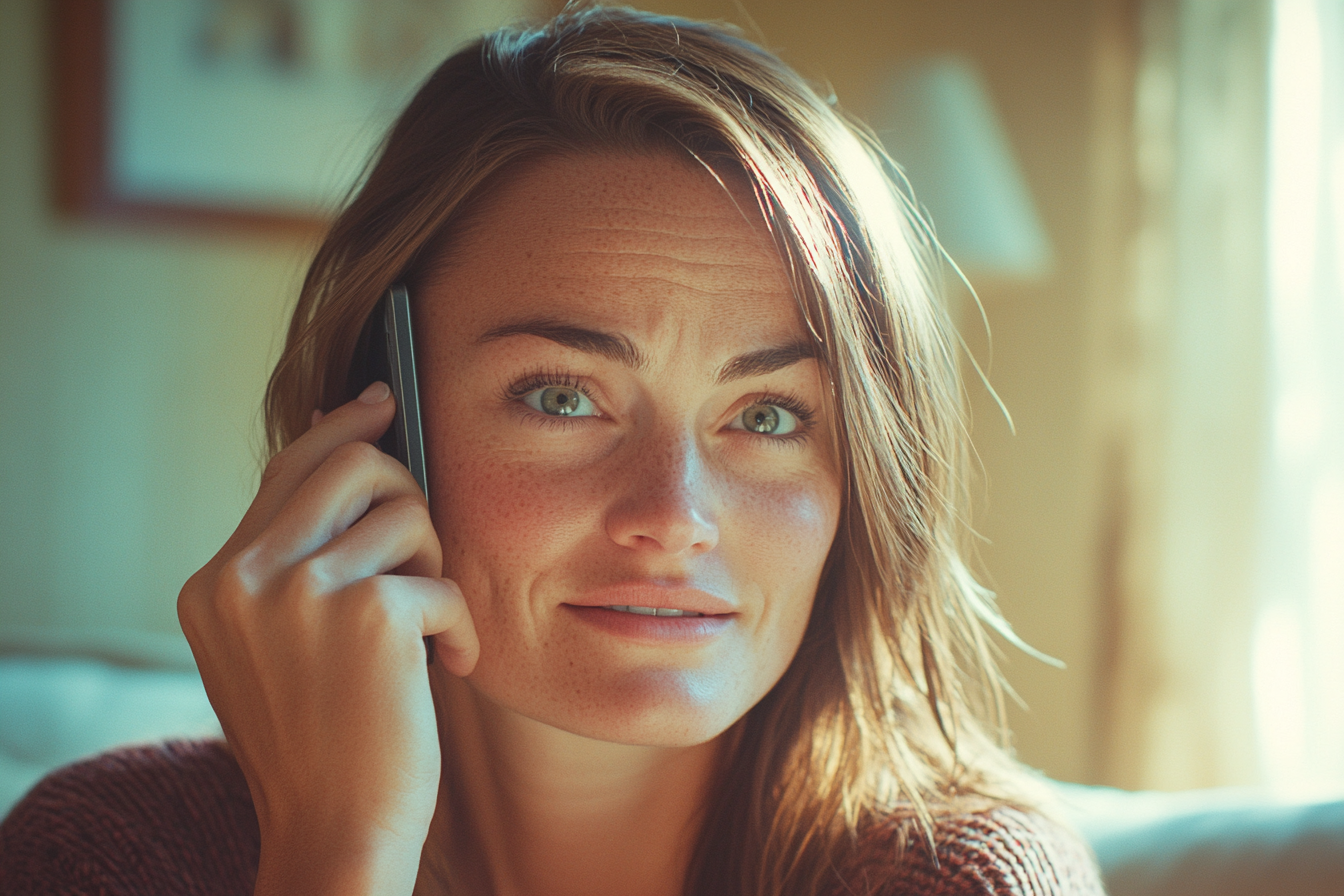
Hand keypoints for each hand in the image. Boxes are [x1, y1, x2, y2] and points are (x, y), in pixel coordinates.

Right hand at [177, 382, 478, 895]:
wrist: (332, 832)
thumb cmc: (321, 743)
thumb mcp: (274, 648)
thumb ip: (292, 566)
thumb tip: (353, 463)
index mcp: (214, 582)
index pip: (286, 469)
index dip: (341, 428)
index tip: (383, 403)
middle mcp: (244, 577)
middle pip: (353, 465)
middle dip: (409, 496)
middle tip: (424, 556)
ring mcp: (300, 593)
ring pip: (409, 514)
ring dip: (437, 569)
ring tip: (430, 629)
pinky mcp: (367, 614)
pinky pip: (444, 582)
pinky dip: (460, 626)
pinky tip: (451, 667)